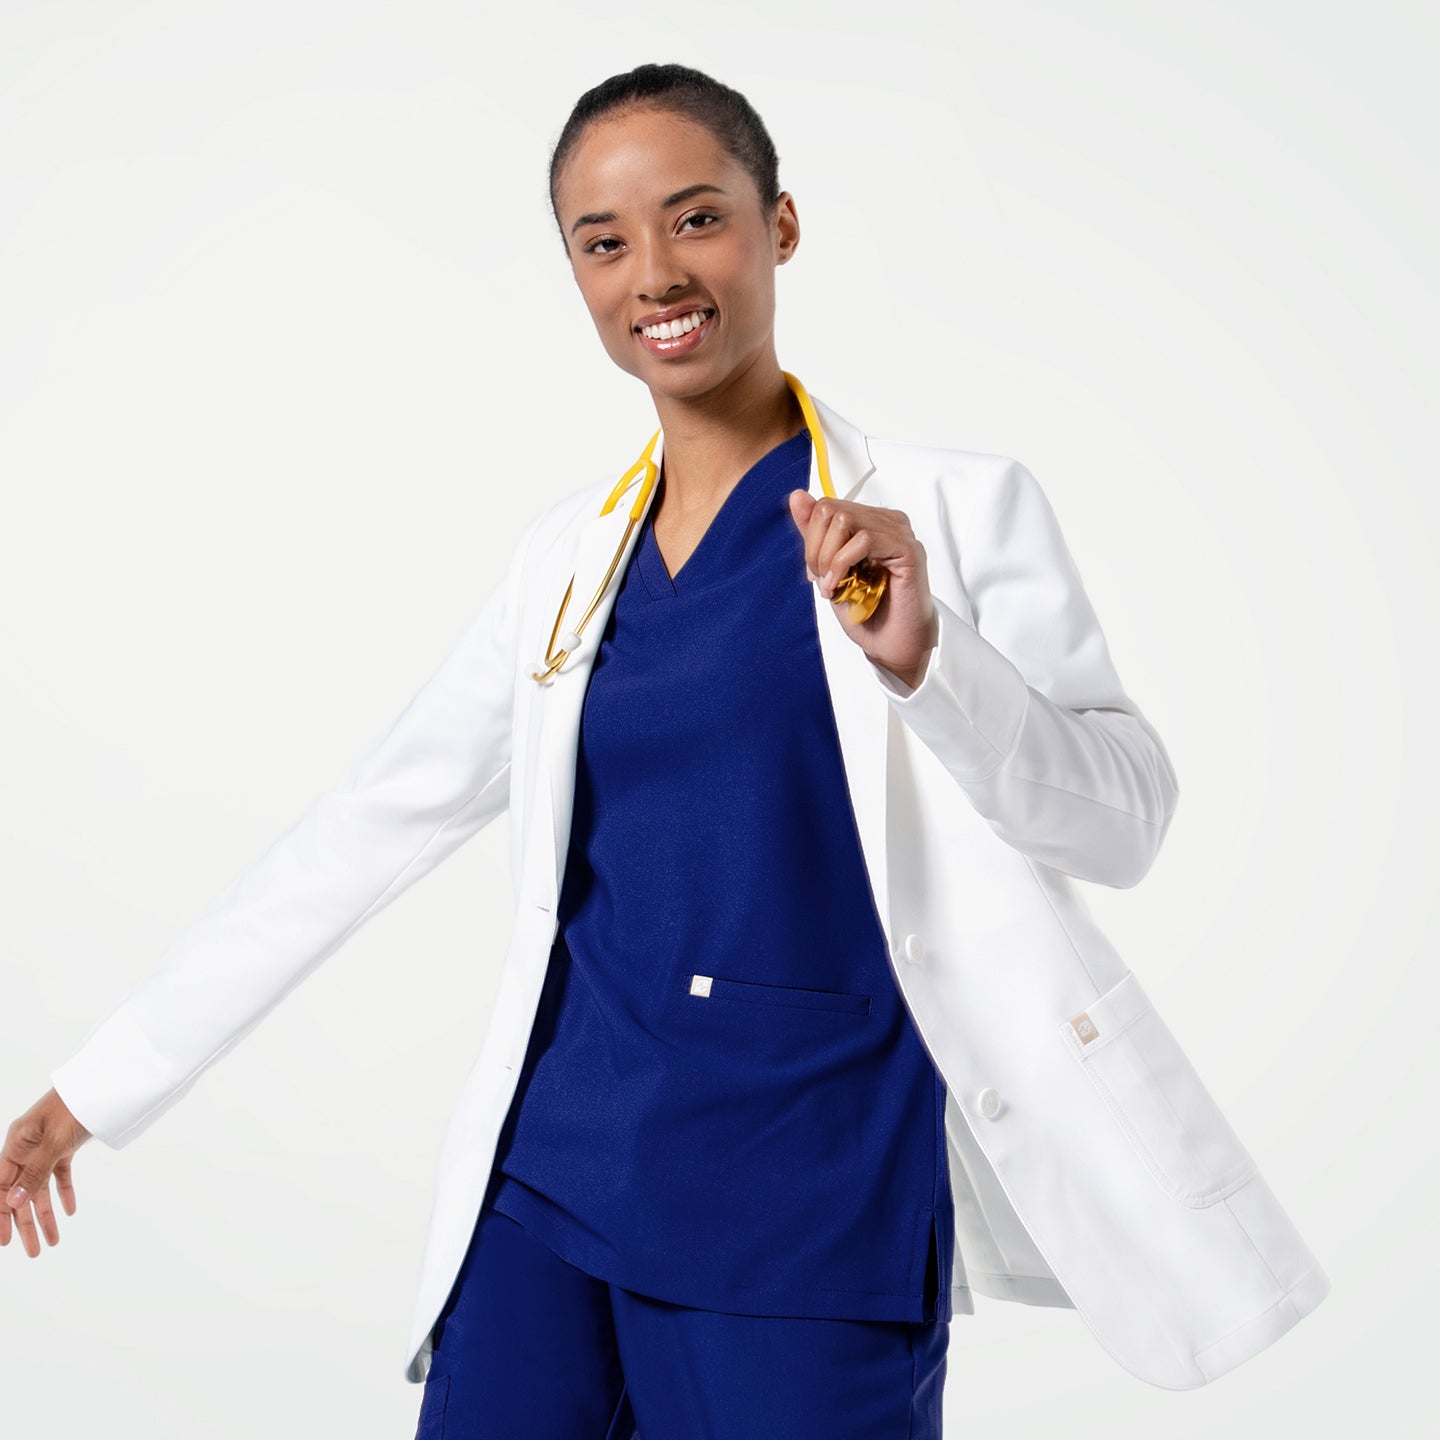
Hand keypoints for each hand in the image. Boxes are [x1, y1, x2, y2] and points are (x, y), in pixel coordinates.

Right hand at [2, 1089, 90, 1256]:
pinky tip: (70, 1211)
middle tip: (34, 1251)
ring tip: (53, 1241)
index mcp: (16, 1143)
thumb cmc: (75, 1106)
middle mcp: (27, 1146)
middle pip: (21, 1192)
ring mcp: (46, 1146)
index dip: (0, 1214)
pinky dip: (64, 1192)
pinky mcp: (66, 1145)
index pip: (0, 1186)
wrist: (105, 1083)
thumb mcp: (54, 1142)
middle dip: (26, 1223)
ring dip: (46, 1214)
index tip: (3, 1241)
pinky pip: (60, 1174)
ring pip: (41, 1187)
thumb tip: (13, 1202)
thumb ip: (34, 1173)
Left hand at [788, 489, 938, 688]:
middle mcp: (887, 522)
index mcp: (870, 521)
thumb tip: (797, 496)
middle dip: (815, 548)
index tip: (815, 572)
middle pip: (831, 509)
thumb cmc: (867, 610)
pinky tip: (841, 585)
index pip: (826, 505)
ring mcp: (900, 534)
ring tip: (833, 585)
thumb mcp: (828, 567)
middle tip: (822, 580)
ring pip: (845, 521)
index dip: (811, 539)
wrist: (892, 645)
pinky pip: (864, 540)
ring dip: (828, 558)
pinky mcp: (908, 550)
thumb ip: (814, 532)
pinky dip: (843, 563)